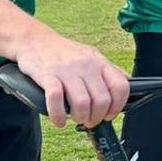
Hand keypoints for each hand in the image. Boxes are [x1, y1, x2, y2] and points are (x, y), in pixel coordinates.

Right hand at [14, 30, 129, 127]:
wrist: (35, 40)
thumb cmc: (65, 52)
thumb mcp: (91, 56)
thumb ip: (107, 70)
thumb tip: (125, 83)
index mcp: (100, 62)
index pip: (121, 86)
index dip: (117, 106)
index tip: (109, 114)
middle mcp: (86, 65)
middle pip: (102, 100)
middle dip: (96, 117)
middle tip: (89, 121)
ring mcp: (67, 70)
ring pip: (82, 103)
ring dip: (80, 117)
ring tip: (75, 119)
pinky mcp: (48, 75)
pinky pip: (56, 100)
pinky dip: (58, 115)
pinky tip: (58, 121)